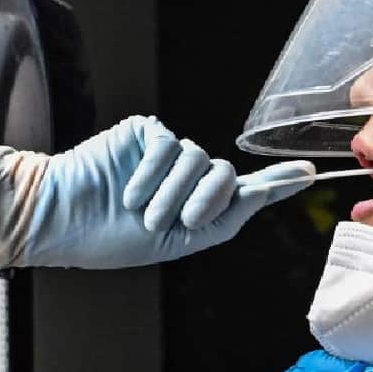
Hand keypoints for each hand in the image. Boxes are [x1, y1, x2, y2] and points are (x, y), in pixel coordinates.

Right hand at [22, 116, 311, 267]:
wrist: (64, 220)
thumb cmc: (111, 237)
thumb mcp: (178, 239)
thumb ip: (226, 214)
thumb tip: (264, 192)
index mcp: (198, 205)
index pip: (245, 188)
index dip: (278, 180)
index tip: (308, 173)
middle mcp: (187, 175)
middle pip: (225, 174)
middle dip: (202, 202)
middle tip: (169, 223)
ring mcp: (167, 151)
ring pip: (198, 159)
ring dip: (170, 193)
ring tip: (139, 210)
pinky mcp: (146, 132)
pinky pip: (168, 145)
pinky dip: (149, 174)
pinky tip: (127, 189)